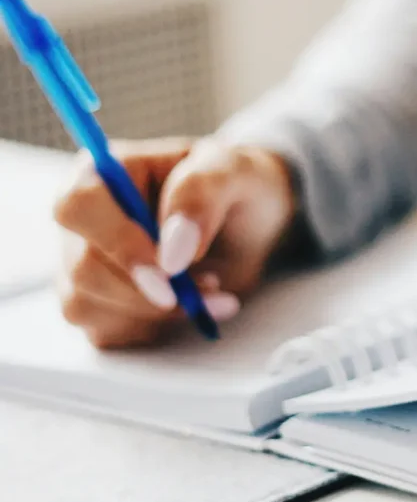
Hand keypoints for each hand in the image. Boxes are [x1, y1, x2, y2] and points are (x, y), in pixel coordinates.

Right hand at [54, 137, 296, 347]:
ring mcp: (84, 263)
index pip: (79, 206)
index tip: (170, 271)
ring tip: (211, 287)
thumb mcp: (234, 171)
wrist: (252, 222)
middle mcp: (84, 218)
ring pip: (88, 305)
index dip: (118, 243)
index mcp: (105, 171)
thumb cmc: (237, 185)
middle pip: (83, 267)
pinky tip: (192, 306)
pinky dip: (155, 327)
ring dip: (157, 311)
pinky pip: (106, 331)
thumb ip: (200, 196)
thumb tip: (172, 252)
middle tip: (211, 284)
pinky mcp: (98, 302)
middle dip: (149, 290)